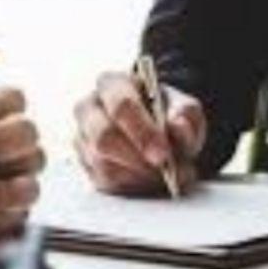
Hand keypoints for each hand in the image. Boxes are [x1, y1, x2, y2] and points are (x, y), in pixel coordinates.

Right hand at [74, 70, 205, 195]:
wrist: (156, 130)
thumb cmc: (165, 114)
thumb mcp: (184, 108)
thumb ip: (185, 114)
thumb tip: (178, 126)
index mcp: (112, 83)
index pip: (121, 105)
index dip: (142, 132)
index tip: (163, 153)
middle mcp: (88, 108)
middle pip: (103, 136)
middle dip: (137, 158)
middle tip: (164, 169)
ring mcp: (82, 137)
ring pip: (103, 163)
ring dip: (138, 175)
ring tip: (164, 175)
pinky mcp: (84, 164)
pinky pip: (103, 181)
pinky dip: (131, 185)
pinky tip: (149, 179)